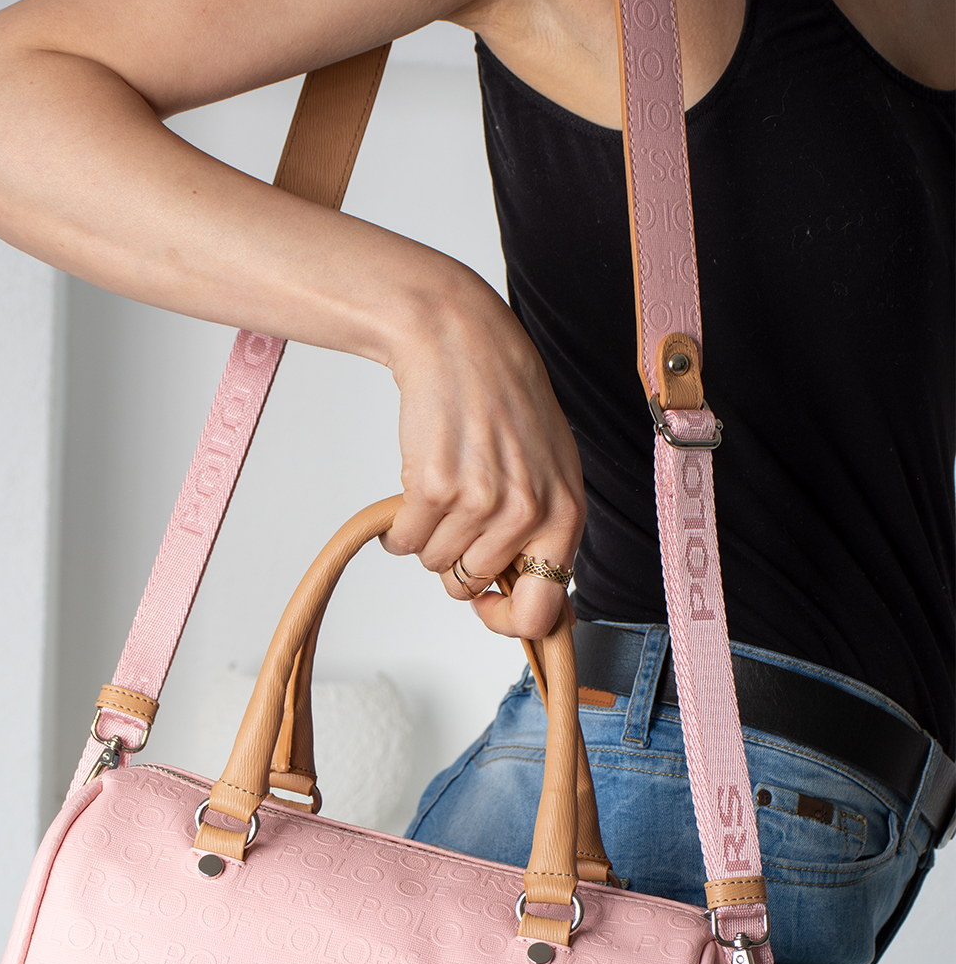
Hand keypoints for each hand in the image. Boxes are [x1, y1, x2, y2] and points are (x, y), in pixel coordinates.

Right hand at [380, 279, 584, 641]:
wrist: (462, 343)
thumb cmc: (507, 405)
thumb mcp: (551, 471)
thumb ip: (546, 537)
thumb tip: (539, 613)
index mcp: (564, 515)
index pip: (539, 613)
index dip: (503, 619)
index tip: (485, 603)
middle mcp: (526, 513)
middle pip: (468, 587)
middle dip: (455, 559)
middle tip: (460, 509)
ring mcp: (479, 501)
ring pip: (435, 564)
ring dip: (428, 535)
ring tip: (444, 487)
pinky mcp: (433, 487)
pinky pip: (403, 542)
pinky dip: (399, 525)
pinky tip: (416, 488)